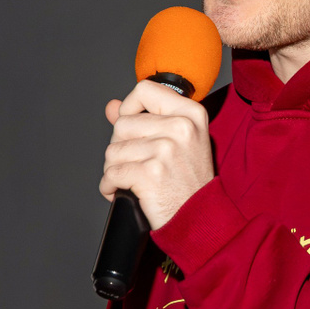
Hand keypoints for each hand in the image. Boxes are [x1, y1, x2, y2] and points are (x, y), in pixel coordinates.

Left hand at [100, 80, 213, 226]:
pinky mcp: (151, 173)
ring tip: (132, 181)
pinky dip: (109, 187)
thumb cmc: (187, 182)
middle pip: (122, 124)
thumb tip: (111, 107)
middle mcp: (181, 127)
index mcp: (191, 113)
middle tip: (135, 164)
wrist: (200, 218)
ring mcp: (166, 149)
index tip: (130, 127)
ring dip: (114, 169)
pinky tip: (122, 192)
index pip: (144, 90)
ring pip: (113, 150)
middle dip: (119, 147)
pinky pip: (111, 174)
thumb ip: (143, 120)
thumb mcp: (177, 143)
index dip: (129, 107)